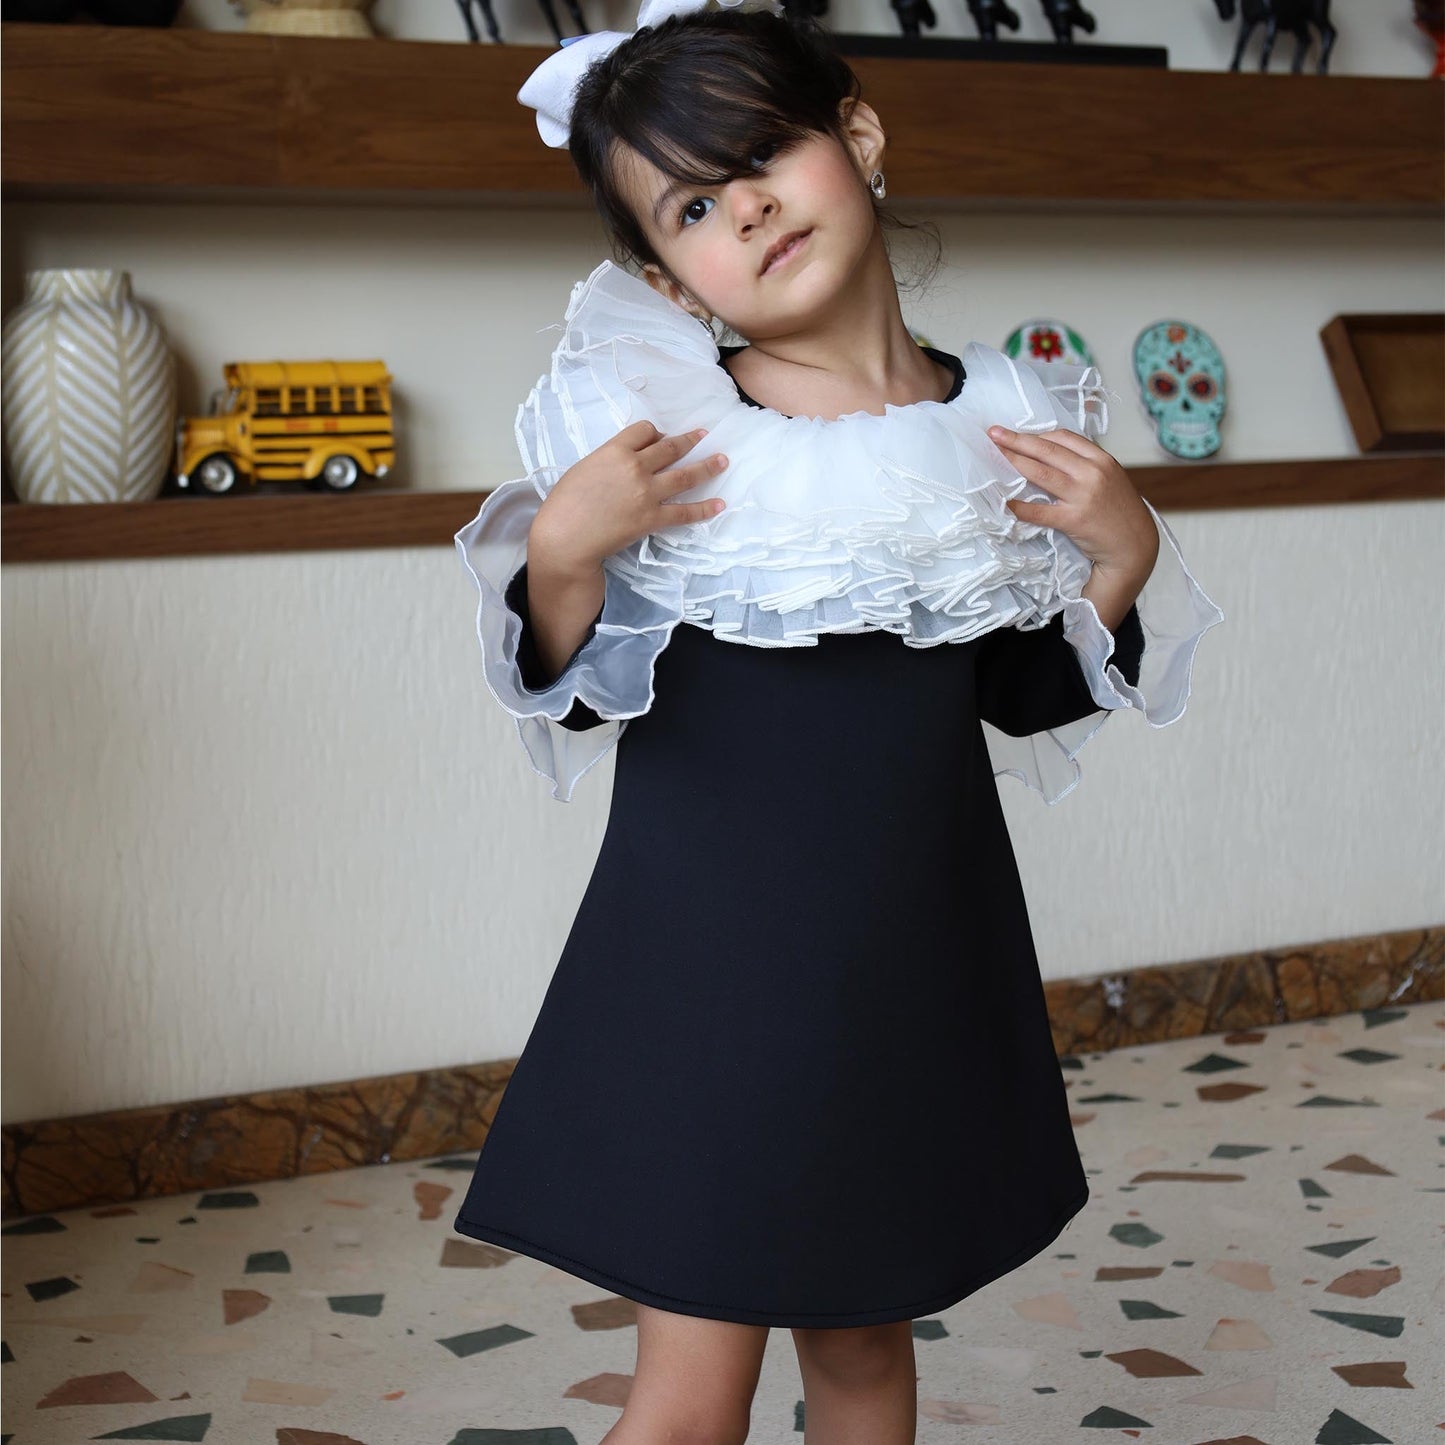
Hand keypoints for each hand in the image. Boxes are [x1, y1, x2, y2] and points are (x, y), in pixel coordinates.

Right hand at [531, 420, 728, 573]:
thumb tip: (629, 459)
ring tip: (722, 460)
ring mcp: (646, 493)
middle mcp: (635, 467)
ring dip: (707, 466)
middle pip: (670, 448)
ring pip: (684, 475)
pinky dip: (704, 509)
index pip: (644, 430)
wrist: (565, 535)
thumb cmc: (565, 503)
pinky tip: (719, 504)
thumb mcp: (584, 468)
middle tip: (704, 435)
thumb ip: (609, 460)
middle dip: (690, 440)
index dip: (655, 433)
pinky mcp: (651, 518)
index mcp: (614, 450)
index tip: (660, 437)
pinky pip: (683, 512)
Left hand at [988, 424, 1158, 579]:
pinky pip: (1039, 511)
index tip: (1016, 432)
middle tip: (994, 434)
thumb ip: (1084, 465)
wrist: (1134, 544)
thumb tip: (1049, 454)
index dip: (1036, 433)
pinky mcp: (1074, 520)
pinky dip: (1020, 507)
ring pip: (1041, 473)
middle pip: (1047, 450)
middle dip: (1017, 440)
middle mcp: (1092, 473)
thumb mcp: (1109, 478)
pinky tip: (1006, 503)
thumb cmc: (1119, 512)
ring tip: (996, 456)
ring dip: (1014, 462)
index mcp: (1101, 459)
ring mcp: (1083, 496)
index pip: (1063, 437)